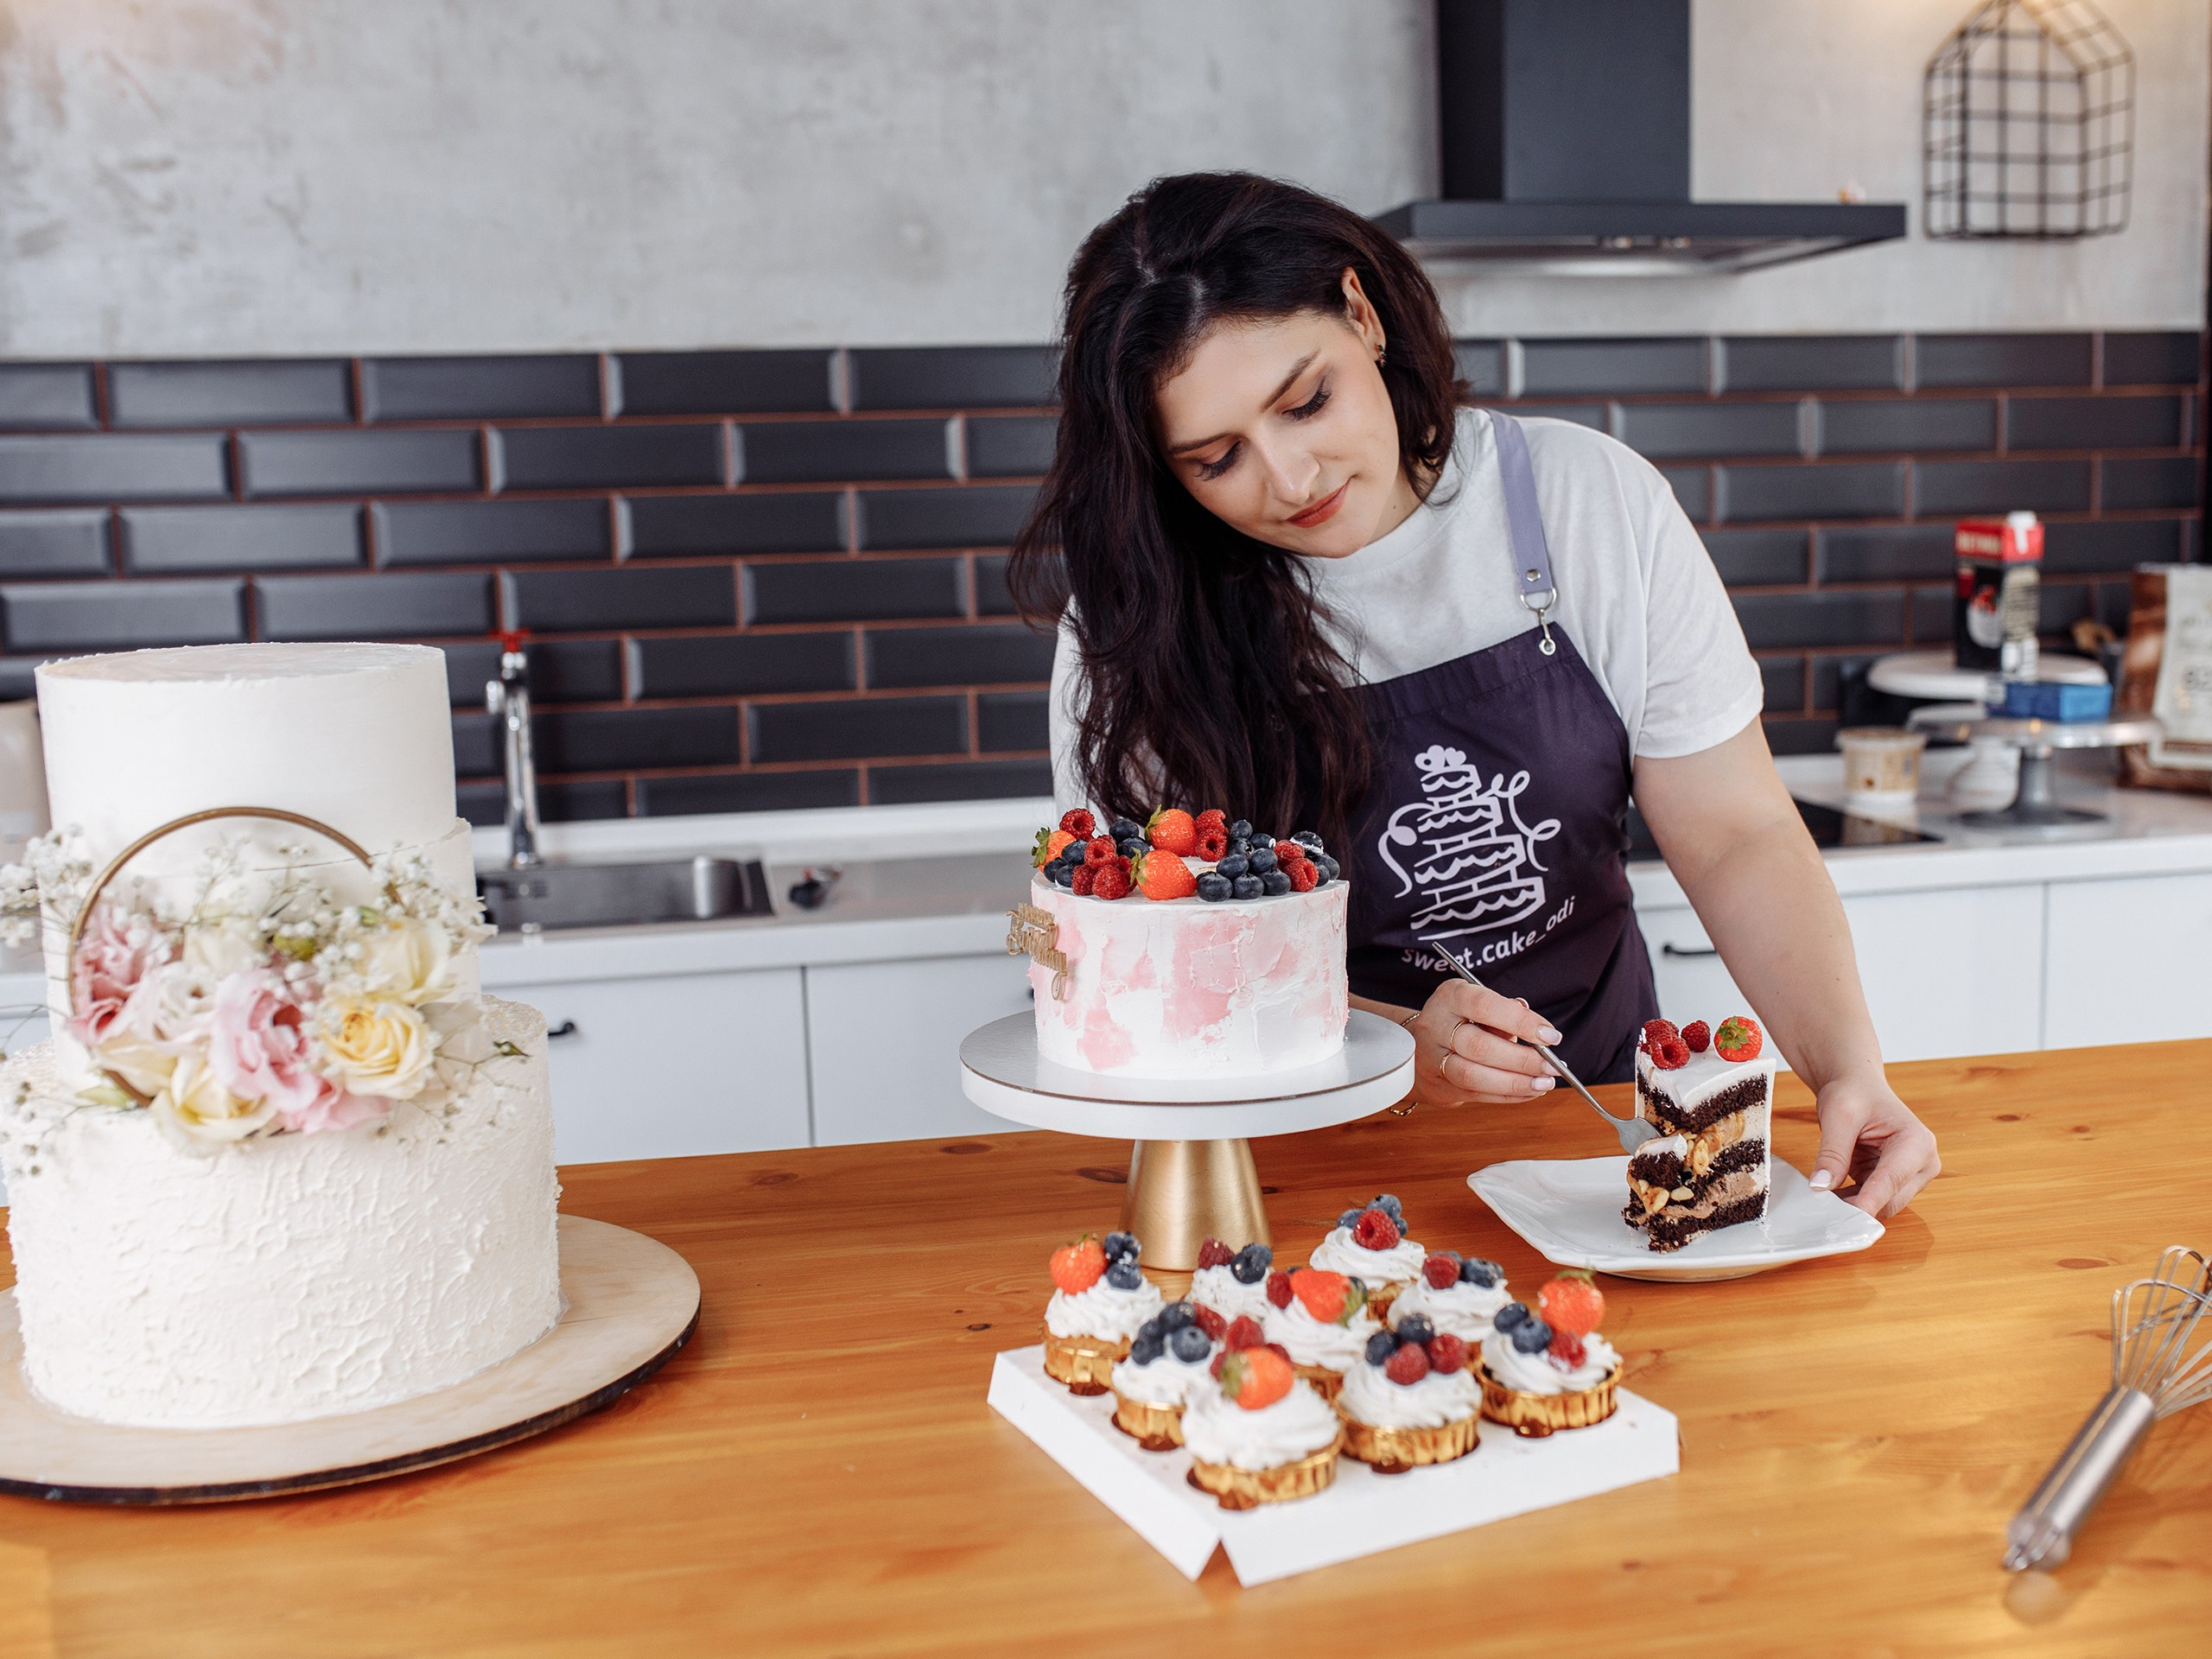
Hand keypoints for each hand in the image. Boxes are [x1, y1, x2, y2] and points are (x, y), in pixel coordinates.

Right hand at [1401, 978, 1562, 1108]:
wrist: (1419, 1045)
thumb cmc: (1461, 1020)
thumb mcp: (1479, 1005)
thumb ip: (1507, 1014)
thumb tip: (1541, 1032)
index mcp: (1450, 997)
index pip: (1485, 1006)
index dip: (1520, 1022)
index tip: (1550, 1036)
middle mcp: (1436, 1026)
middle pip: (1478, 1046)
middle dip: (1522, 1059)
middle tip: (1552, 1066)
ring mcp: (1432, 1058)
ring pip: (1473, 1075)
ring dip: (1515, 1083)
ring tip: (1544, 1083)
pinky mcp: (1438, 1086)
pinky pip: (1476, 1094)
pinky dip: (1508, 1095)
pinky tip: (1530, 1091)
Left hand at [1809, 1070, 1939, 1217]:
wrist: (1857, 1086)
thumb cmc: (1854, 1093)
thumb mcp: (1838, 1115)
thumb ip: (1832, 1152)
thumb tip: (1821, 1186)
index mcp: (1917, 1143)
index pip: (1892, 1181)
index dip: (1868, 1201)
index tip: (1848, 1219)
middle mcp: (1922, 1163)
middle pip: (1891, 1200)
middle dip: (1858, 1206)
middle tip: (1821, 1209)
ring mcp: (1910, 1175)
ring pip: (1881, 1205)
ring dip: (1853, 1205)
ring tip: (1822, 1198)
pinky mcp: (1893, 1182)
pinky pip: (1872, 1201)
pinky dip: (1851, 1200)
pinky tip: (1830, 1195)